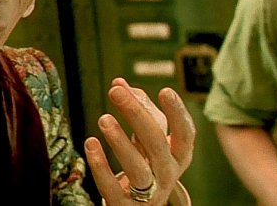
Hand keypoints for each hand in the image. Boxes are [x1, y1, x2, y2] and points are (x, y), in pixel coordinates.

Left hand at [85, 78, 195, 204]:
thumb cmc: (146, 163)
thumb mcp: (148, 138)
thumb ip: (138, 109)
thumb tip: (119, 83)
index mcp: (178, 156)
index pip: (185, 134)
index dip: (177, 113)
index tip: (165, 91)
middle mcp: (167, 175)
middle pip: (156, 144)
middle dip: (136, 115)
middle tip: (116, 92)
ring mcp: (149, 194)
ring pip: (138, 168)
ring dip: (120, 141)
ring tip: (104, 119)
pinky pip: (112, 187)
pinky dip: (100, 166)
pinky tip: (91, 143)